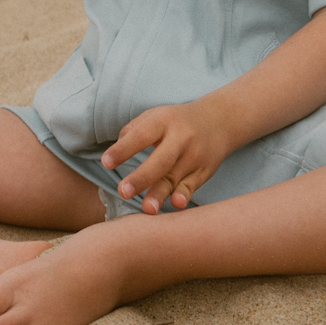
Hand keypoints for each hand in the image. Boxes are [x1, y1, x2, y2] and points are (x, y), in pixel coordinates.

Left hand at [101, 100, 231, 214]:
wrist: (219, 121)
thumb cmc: (176, 121)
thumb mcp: (155, 116)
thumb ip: (132, 132)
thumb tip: (114, 155)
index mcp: (164, 121)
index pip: (141, 135)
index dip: (123, 149)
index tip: (106, 162)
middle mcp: (181, 138)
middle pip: (160, 160)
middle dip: (142, 177)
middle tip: (123, 191)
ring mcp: (194, 156)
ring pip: (175, 178)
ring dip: (160, 194)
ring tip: (147, 208)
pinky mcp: (204, 172)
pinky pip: (191, 186)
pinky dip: (184, 196)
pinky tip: (176, 204)